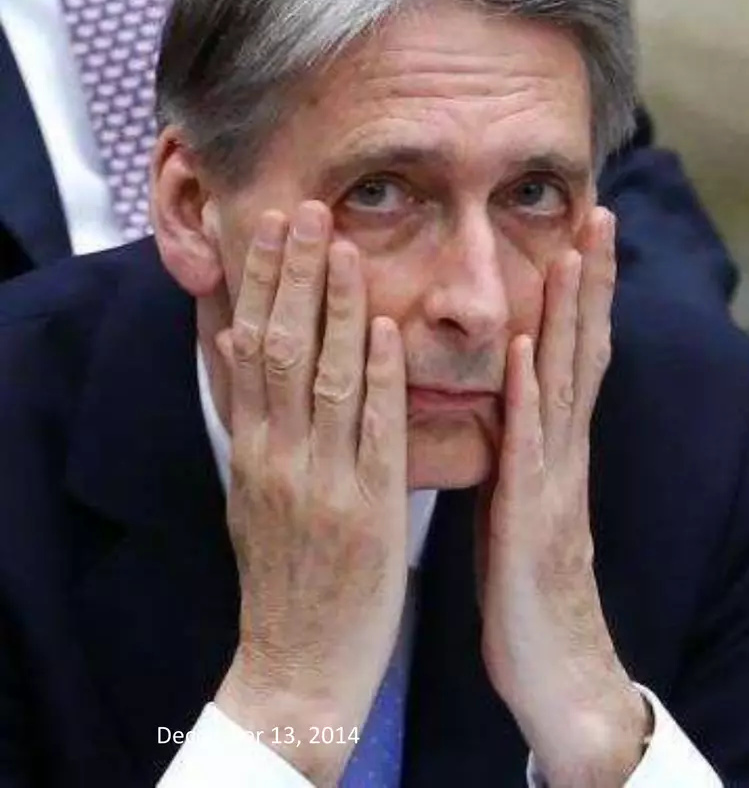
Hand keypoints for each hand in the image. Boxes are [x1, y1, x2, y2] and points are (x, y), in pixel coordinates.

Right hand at [211, 202, 409, 785]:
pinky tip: (382, 332)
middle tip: (302, 207)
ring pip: (324, 378)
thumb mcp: (260, 490)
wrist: (299, 664)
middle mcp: (279, 457)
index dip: (262, 283)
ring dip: (335, 307)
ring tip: (343, 243)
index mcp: (256, 450)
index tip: (272, 224)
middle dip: (292, 275)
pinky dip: (375, 379)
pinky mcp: (365, 509)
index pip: (253, 348)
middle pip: (280, 348)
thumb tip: (244, 351)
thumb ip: (261, 422)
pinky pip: (371, 433)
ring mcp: (320, 481)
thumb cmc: (293, 576)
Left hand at [478, 209, 646, 787]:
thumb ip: (521, 449)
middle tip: (599, 210)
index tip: (586, 227)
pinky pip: (531, 444)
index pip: (576, 352)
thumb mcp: (521, 503)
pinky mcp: (532, 516)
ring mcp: (555, 481)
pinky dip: (532, 393)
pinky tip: (530, 348)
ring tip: (575, 251)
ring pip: (568, 382)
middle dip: (593, 279)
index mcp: (558, 448)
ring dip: (573, 314)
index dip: (585, 290)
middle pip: (586, 349)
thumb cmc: (527, 590)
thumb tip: (508, 400)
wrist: (554, 665)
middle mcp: (566, 452)